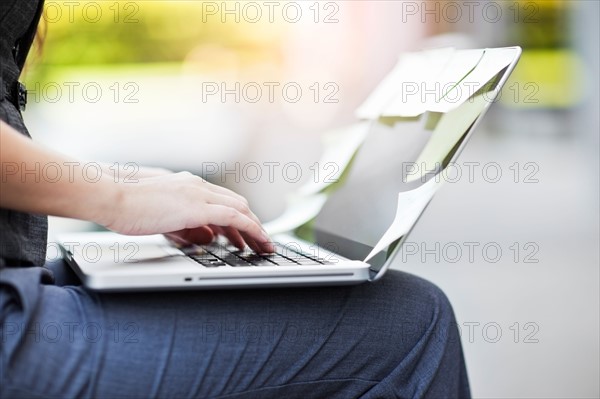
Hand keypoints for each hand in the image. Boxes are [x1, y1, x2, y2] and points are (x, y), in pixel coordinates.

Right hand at [102, 171, 272, 252]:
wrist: (110, 197)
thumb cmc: (126, 208)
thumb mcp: (163, 219)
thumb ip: (186, 227)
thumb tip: (207, 238)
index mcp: (188, 186)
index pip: (222, 200)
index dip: (238, 217)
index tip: (245, 233)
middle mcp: (197, 186)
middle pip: (236, 203)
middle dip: (251, 224)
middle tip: (260, 242)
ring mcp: (198, 194)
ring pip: (240, 209)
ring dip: (255, 228)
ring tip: (264, 246)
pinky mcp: (197, 207)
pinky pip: (233, 217)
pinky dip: (250, 228)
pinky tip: (258, 240)